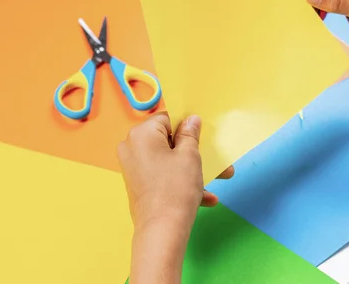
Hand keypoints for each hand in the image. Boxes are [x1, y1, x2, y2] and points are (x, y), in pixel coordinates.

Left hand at [119, 113, 234, 283]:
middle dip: (193, 151)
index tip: (203, 135)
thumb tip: (190, 120)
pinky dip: (182, 182)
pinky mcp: (138, 185)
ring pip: (168, 160)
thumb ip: (190, 134)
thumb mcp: (190, 156)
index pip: (167, 118)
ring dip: (192, 169)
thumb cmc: (176, 188)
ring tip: (217, 180)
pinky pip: (163, 175)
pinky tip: (206, 198)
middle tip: (213, 158)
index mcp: (141, 134)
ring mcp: (133, 167)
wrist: (162, 231)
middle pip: (168, 141)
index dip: (186, 126)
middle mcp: (132, 147)